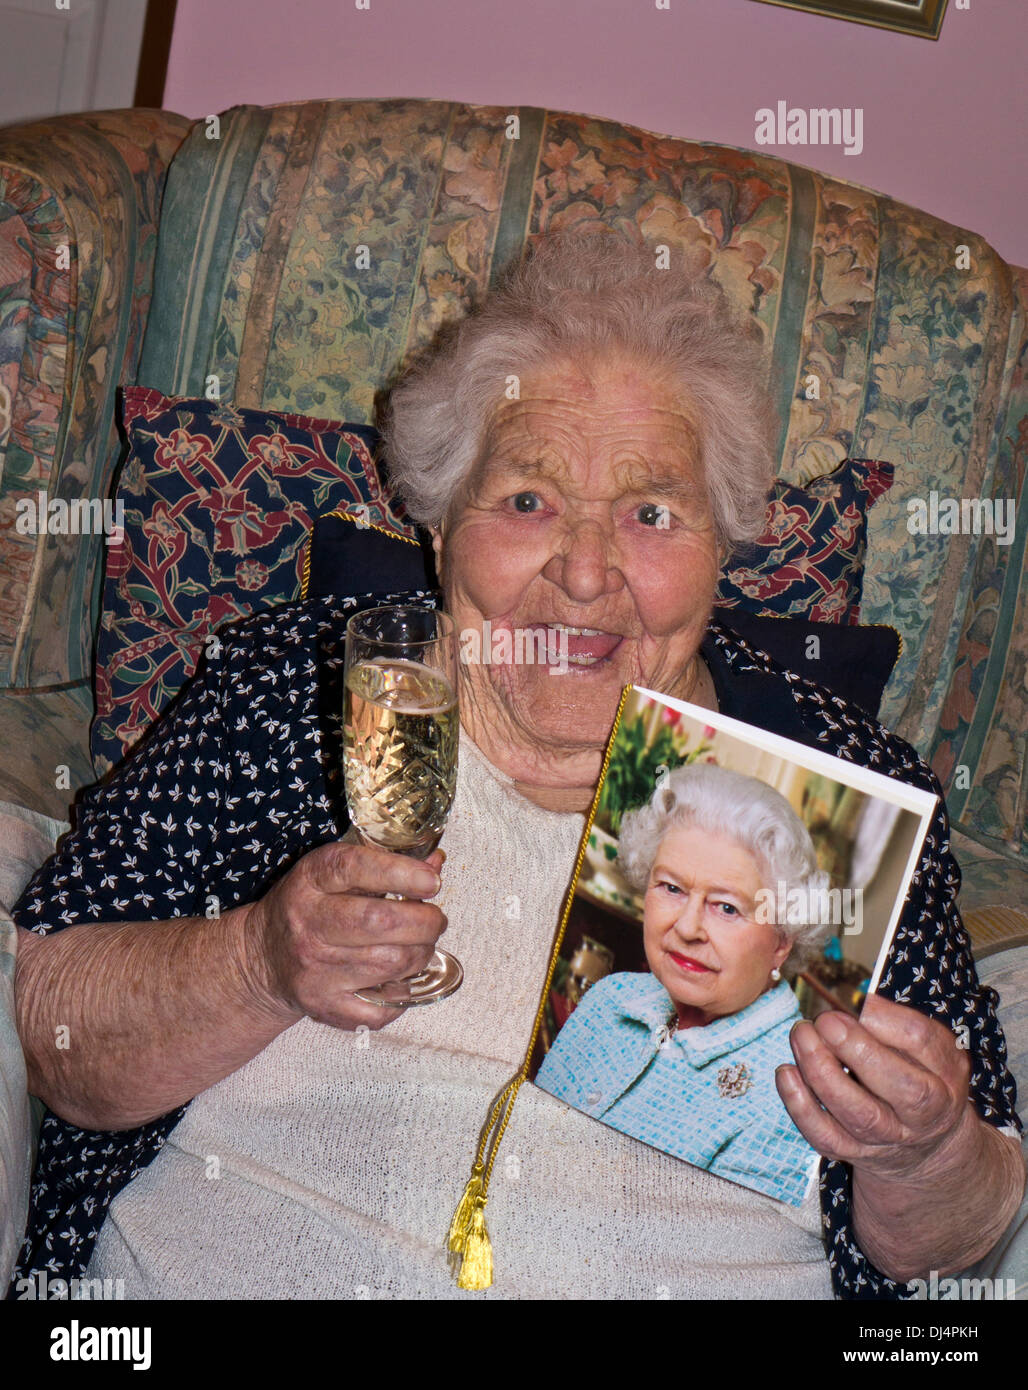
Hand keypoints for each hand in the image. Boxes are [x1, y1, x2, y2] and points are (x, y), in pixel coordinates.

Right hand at [243, 843, 445, 1030]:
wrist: (262, 959)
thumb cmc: (308, 909)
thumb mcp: (334, 874)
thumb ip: (386, 865)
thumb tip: (435, 864)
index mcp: (311, 880)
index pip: (356, 868)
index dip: (402, 873)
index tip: (432, 881)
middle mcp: (308, 924)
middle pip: (381, 922)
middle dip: (425, 921)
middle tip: (434, 919)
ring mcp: (315, 970)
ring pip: (391, 964)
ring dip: (420, 954)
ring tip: (419, 945)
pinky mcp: (323, 1005)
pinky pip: (382, 1007)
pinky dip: (402, 994)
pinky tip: (399, 978)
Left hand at [775, 993, 972, 1182]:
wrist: (922, 1146)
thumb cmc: (920, 1080)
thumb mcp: (928, 1053)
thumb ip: (902, 1028)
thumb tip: (866, 1006)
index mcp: (943, 1078)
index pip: (923, 1044)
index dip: (889, 1020)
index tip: (862, 1003)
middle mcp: (920, 1117)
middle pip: (901, 1089)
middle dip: (859, 1050)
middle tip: (826, 1021)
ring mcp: (885, 1140)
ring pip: (857, 1114)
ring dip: (822, 1071)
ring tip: (802, 1034)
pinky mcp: (852, 1152)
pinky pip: (824, 1136)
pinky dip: (800, 1105)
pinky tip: (786, 1072)